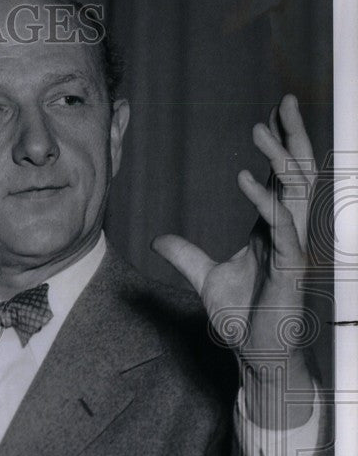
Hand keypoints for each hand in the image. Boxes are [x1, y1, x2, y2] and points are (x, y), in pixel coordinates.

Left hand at [152, 94, 315, 427]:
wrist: (256, 354)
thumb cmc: (241, 318)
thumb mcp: (206, 279)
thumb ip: (185, 256)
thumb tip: (158, 240)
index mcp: (272, 230)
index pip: (280, 179)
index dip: (276, 148)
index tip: (268, 117)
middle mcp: (287, 233)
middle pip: (296, 175)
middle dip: (292, 138)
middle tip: (284, 101)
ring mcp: (292, 249)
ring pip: (295, 193)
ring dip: (278, 159)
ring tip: (261, 130)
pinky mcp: (289, 270)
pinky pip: (283, 229)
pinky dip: (265, 203)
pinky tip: (247, 181)